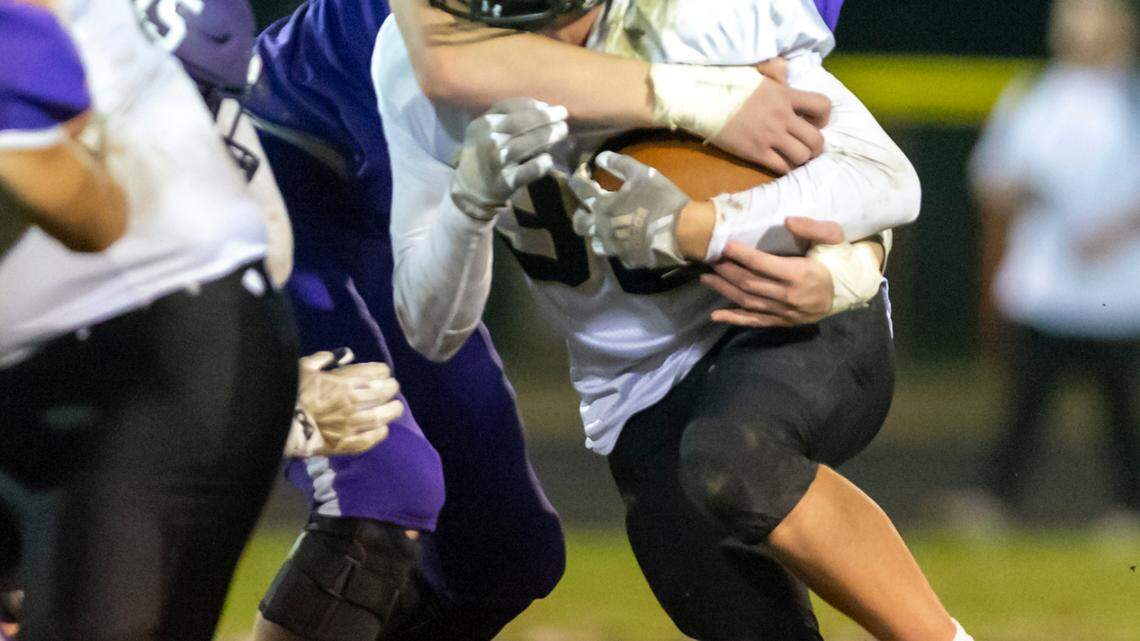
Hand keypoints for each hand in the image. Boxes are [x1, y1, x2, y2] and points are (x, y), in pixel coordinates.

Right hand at [285, 349, 403, 457]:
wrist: (281, 427)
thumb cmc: (291, 394)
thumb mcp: (304, 367)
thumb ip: (323, 359)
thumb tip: (342, 355)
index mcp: (344, 382)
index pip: (377, 372)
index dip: (382, 371)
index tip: (382, 373)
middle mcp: (354, 402)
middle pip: (384, 392)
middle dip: (391, 388)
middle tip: (391, 389)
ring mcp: (353, 424)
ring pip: (383, 416)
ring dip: (392, 410)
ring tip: (395, 408)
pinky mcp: (349, 444)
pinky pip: (371, 438)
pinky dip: (381, 432)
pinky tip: (382, 429)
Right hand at [451, 98, 568, 219]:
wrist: (471, 189)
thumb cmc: (487, 154)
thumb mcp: (490, 132)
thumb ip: (513, 118)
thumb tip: (546, 108)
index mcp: (481, 125)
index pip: (507, 108)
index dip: (531, 105)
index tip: (550, 106)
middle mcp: (484, 141)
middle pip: (515, 124)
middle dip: (542, 117)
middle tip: (563, 114)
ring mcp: (492, 164)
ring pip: (519, 147)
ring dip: (544, 137)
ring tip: (562, 131)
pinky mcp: (501, 184)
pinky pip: (522, 173)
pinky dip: (537, 166)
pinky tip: (548, 160)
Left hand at [569, 151, 690, 268]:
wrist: (681, 231)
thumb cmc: (660, 199)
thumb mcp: (642, 174)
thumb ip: (619, 164)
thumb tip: (600, 157)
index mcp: (603, 206)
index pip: (581, 190)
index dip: (578, 178)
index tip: (583, 173)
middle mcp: (603, 229)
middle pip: (580, 224)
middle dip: (580, 214)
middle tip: (588, 209)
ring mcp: (614, 247)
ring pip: (595, 243)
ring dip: (598, 234)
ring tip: (607, 228)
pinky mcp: (628, 260)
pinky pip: (618, 254)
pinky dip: (620, 246)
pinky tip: (629, 241)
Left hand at [700, 218, 842, 326]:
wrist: (852, 290)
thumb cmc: (839, 260)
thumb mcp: (834, 237)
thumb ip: (813, 227)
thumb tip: (787, 220)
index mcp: (800, 274)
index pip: (763, 264)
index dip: (741, 255)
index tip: (725, 246)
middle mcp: (789, 296)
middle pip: (750, 283)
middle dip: (727, 271)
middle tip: (710, 260)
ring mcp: (784, 312)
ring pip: (748, 302)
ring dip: (724, 291)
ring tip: (706, 279)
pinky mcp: (782, 322)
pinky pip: (754, 322)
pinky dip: (734, 319)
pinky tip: (715, 316)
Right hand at [711, 60, 830, 174]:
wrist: (701, 100)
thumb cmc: (726, 83)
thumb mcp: (755, 70)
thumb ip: (774, 70)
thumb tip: (785, 69)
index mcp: (785, 94)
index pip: (823, 105)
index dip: (824, 117)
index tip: (814, 122)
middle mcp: (783, 117)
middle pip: (816, 139)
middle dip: (815, 146)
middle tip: (806, 146)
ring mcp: (770, 137)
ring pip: (802, 156)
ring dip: (801, 159)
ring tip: (792, 157)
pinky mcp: (755, 153)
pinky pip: (781, 168)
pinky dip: (784, 169)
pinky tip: (778, 164)